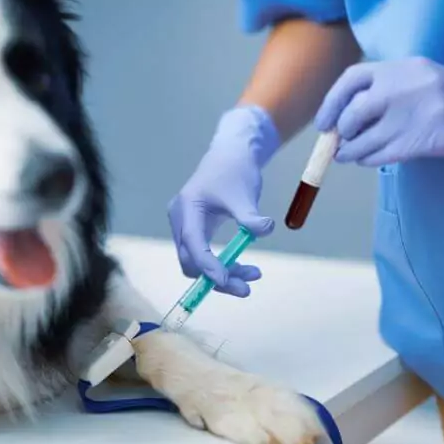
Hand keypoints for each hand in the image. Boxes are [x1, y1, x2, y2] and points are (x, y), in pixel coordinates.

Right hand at [167, 106, 279, 296]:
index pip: (193, 243)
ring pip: (197, 262)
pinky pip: (203, 255)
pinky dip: (222, 264)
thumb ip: (250, 215)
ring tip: (254, 275)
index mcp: (187, 208)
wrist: (230, 156)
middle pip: (190, 260)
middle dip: (217, 277)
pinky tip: (244, 267)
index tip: (228, 281)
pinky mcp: (194, 230)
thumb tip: (264, 230)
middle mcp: (180, 219)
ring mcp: (184, 226)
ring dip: (222, 273)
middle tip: (247, 287)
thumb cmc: (235, 171)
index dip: (208, 265)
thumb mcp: (244, 193)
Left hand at [314, 57, 443, 165]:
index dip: (331, 103)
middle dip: (342, 132)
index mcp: (399, 68)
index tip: (324, 123)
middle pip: (353, 113)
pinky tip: (367, 159)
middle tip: (339, 141)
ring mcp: (414, 114)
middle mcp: (403, 87)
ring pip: (364, 140)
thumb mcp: (415, 77)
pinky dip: (367, 159)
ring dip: (349, 152)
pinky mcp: (424, 140)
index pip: (351, 79)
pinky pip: (381, 155)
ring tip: (347, 155)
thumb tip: (340, 120)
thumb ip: (381, 90)